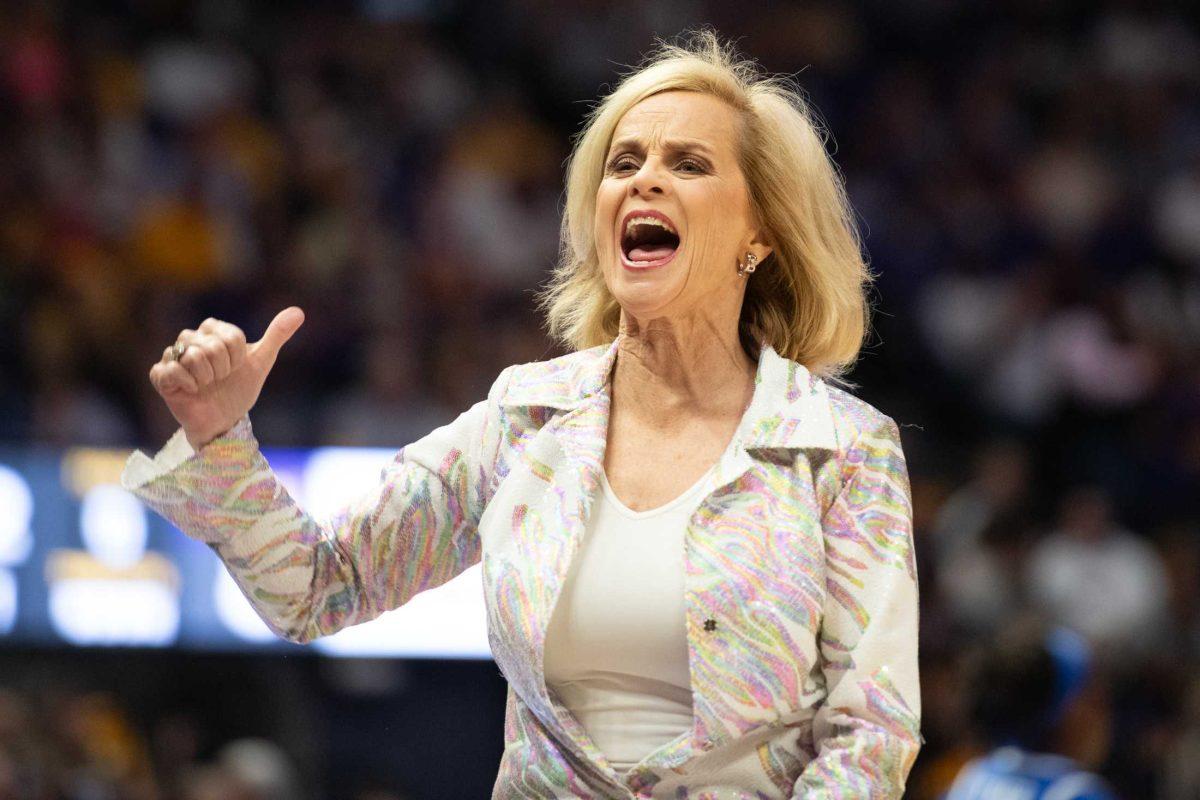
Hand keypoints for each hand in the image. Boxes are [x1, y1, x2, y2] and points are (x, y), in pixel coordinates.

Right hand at [149, 307, 304, 449]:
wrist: (224, 420)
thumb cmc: (239, 389)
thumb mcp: (261, 361)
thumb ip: (277, 335)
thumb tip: (298, 312)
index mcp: (212, 331)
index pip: (230, 336)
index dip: (238, 357)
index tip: (236, 368)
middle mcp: (189, 339)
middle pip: (211, 346)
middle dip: (223, 368)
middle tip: (221, 379)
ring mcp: (172, 356)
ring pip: (192, 356)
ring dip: (207, 378)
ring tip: (206, 385)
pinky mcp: (160, 375)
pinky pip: (172, 370)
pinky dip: (188, 384)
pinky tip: (192, 390)